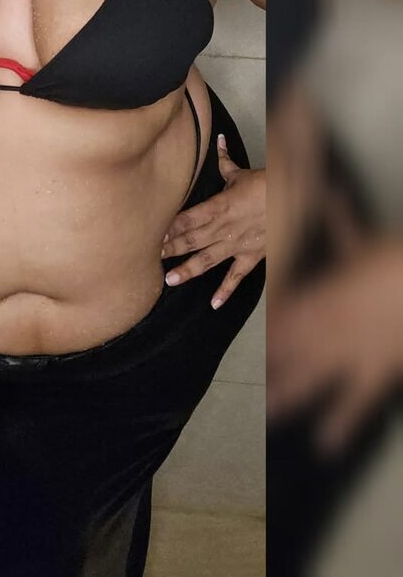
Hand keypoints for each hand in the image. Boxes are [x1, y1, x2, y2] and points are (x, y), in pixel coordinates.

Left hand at [160, 135, 265, 308]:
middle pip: (191, 240)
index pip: (186, 219)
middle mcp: (224, 228)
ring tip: (170, 280)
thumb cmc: (266, 185)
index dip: (168, 228)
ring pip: (207, 260)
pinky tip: (214, 303)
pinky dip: (226, 291)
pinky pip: (236, 276)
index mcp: (218, 207)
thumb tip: (218, 140)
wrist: (294, 200)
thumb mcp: (241, 173)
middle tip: (150, 258)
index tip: (151, 235)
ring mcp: (237, 245)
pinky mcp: (251, 256)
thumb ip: (224, 161)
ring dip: (188, 270)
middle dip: (171, 249)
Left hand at [267, 238, 402, 453]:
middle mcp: (331, 327)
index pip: (288, 312)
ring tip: (271, 412)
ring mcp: (354, 353)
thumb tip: (322, 196)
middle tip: (252, 378)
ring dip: (292, 395)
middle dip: (274, 363)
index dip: (270, 324)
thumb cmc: (398, 260)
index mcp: (325, 295)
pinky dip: (341, 424)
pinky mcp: (379, 372)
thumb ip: (337, 223)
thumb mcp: (365, 240)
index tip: (257, 335)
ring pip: (316, 377)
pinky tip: (325, 445)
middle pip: (294, 348)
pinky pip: (357, 403)